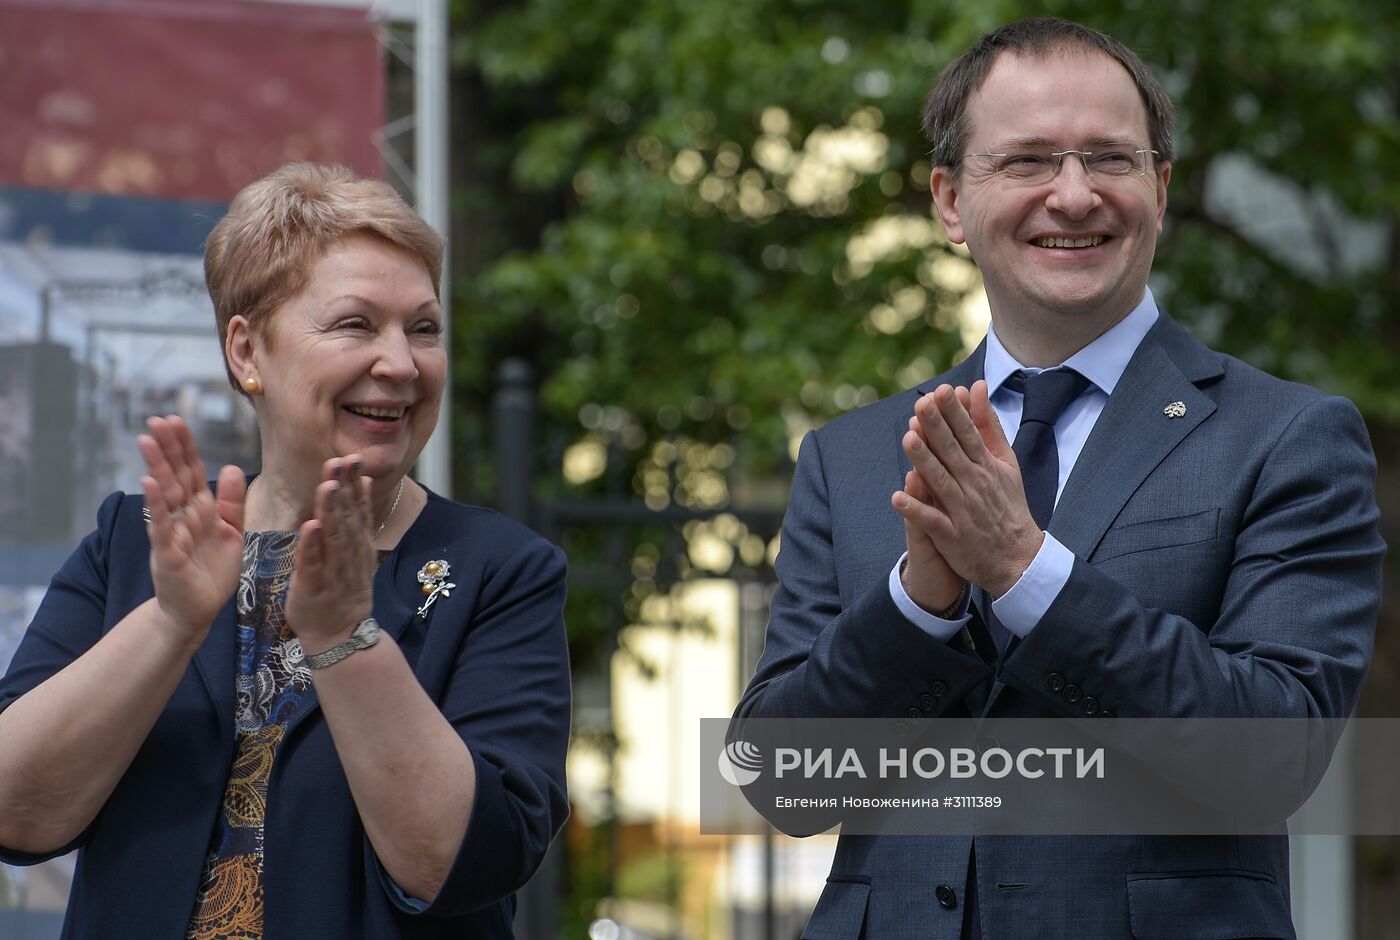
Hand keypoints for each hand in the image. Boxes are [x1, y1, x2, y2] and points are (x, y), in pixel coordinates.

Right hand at [137, 416, 244, 641]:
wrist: (197, 611)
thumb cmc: (211, 572)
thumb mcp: (231, 532)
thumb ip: (232, 502)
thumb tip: (232, 467)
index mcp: (201, 509)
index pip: (192, 471)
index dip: (186, 447)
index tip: (177, 420)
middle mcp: (184, 516)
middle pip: (176, 476)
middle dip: (168, 448)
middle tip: (157, 420)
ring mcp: (172, 532)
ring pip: (166, 494)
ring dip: (157, 467)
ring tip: (147, 440)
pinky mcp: (167, 552)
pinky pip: (160, 525)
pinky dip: (156, 505)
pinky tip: (149, 483)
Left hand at [284, 456, 376, 655]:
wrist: (341, 637)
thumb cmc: (343, 591)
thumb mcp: (356, 552)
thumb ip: (357, 518)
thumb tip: (361, 482)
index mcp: (356, 545)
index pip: (357, 509)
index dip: (355, 484)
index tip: (353, 458)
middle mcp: (348, 555)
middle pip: (347, 518)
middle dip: (344, 489)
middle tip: (342, 461)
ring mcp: (333, 572)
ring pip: (333, 537)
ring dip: (331, 511)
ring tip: (328, 485)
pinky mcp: (313, 588)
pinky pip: (312, 564)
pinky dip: (312, 545)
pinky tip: (310, 526)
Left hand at [894, 381, 1042, 596]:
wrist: (1018, 558)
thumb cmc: (1007, 504)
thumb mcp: (1005, 462)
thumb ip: (988, 424)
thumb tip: (976, 387)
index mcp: (986, 466)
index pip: (968, 435)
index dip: (954, 413)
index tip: (942, 390)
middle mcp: (975, 485)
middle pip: (952, 453)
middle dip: (937, 428)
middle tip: (921, 404)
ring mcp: (963, 511)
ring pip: (941, 482)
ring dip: (924, 462)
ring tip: (908, 440)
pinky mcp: (952, 536)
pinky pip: (931, 521)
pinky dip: (915, 509)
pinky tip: (897, 497)